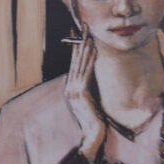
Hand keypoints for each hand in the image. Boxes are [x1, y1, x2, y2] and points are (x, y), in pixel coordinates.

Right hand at [64, 29, 105, 161]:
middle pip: (75, 61)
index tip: (78, 35)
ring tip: (89, 35)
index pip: (73, 64)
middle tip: (83, 28)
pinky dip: (90, 60)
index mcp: (70, 89)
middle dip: (79, 43)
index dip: (75, 48)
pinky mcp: (81, 93)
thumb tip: (93, 79)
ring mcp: (73, 91)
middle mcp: (69, 88)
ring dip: (85, 48)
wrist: (92, 135)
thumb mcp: (90, 102)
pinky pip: (86, 73)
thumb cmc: (94, 120)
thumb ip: (89, 90)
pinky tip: (93, 51)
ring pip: (80, 64)